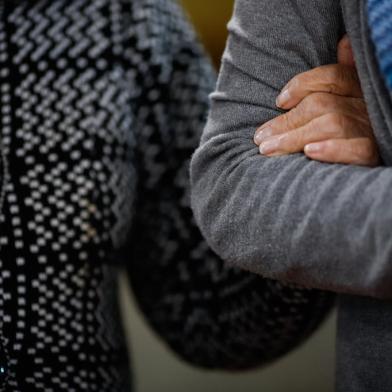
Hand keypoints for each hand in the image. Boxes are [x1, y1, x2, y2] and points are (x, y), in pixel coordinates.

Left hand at [254, 35, 379, 166]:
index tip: (278, 101)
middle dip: (286, 121)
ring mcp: (371, 129)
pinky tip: (309, 152)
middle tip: (259, 138)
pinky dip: (333, 149)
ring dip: (295, 138)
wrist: (379, 153)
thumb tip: (344, 42)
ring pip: (332, 124)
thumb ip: (341, 78)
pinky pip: (358, 149)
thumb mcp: (351, 98)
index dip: (304, 84)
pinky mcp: (375, 154)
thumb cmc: (354, 126)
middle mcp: (366, 105)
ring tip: (268, 150)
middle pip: (322, 105)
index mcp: (360, 89)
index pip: (333, 76)